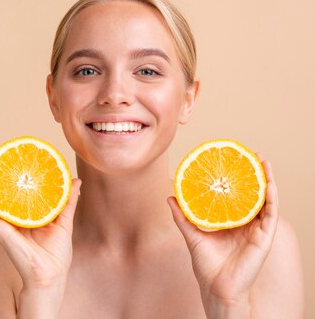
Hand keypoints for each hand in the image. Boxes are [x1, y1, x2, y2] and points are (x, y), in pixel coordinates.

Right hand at [0, 153, 81, 289]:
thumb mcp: (64, 222)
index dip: (8, 173)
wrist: (52, 274)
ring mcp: (3, 224)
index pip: (12, 190)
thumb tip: (75, 181)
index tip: (9, 156)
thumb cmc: (57, 254)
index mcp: (24, 215)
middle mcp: (10, 218)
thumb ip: (67, 201)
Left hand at [167, 154, 278, 316]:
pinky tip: (269, 184)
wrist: (216, 287)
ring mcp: (257, 230)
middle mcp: (246, 223)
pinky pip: (270, 215)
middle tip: (250, 154)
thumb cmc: (207, 264)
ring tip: (263, 162)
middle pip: (253, 193)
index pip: (237, 195)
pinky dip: (271, 198)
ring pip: (265, 200)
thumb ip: (182, 216)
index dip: (237, 178)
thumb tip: (170, 196)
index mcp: (231, 221)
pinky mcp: (264, 239)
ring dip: (267, 180)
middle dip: (254, 173)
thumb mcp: (192, 234)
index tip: (233, 159)